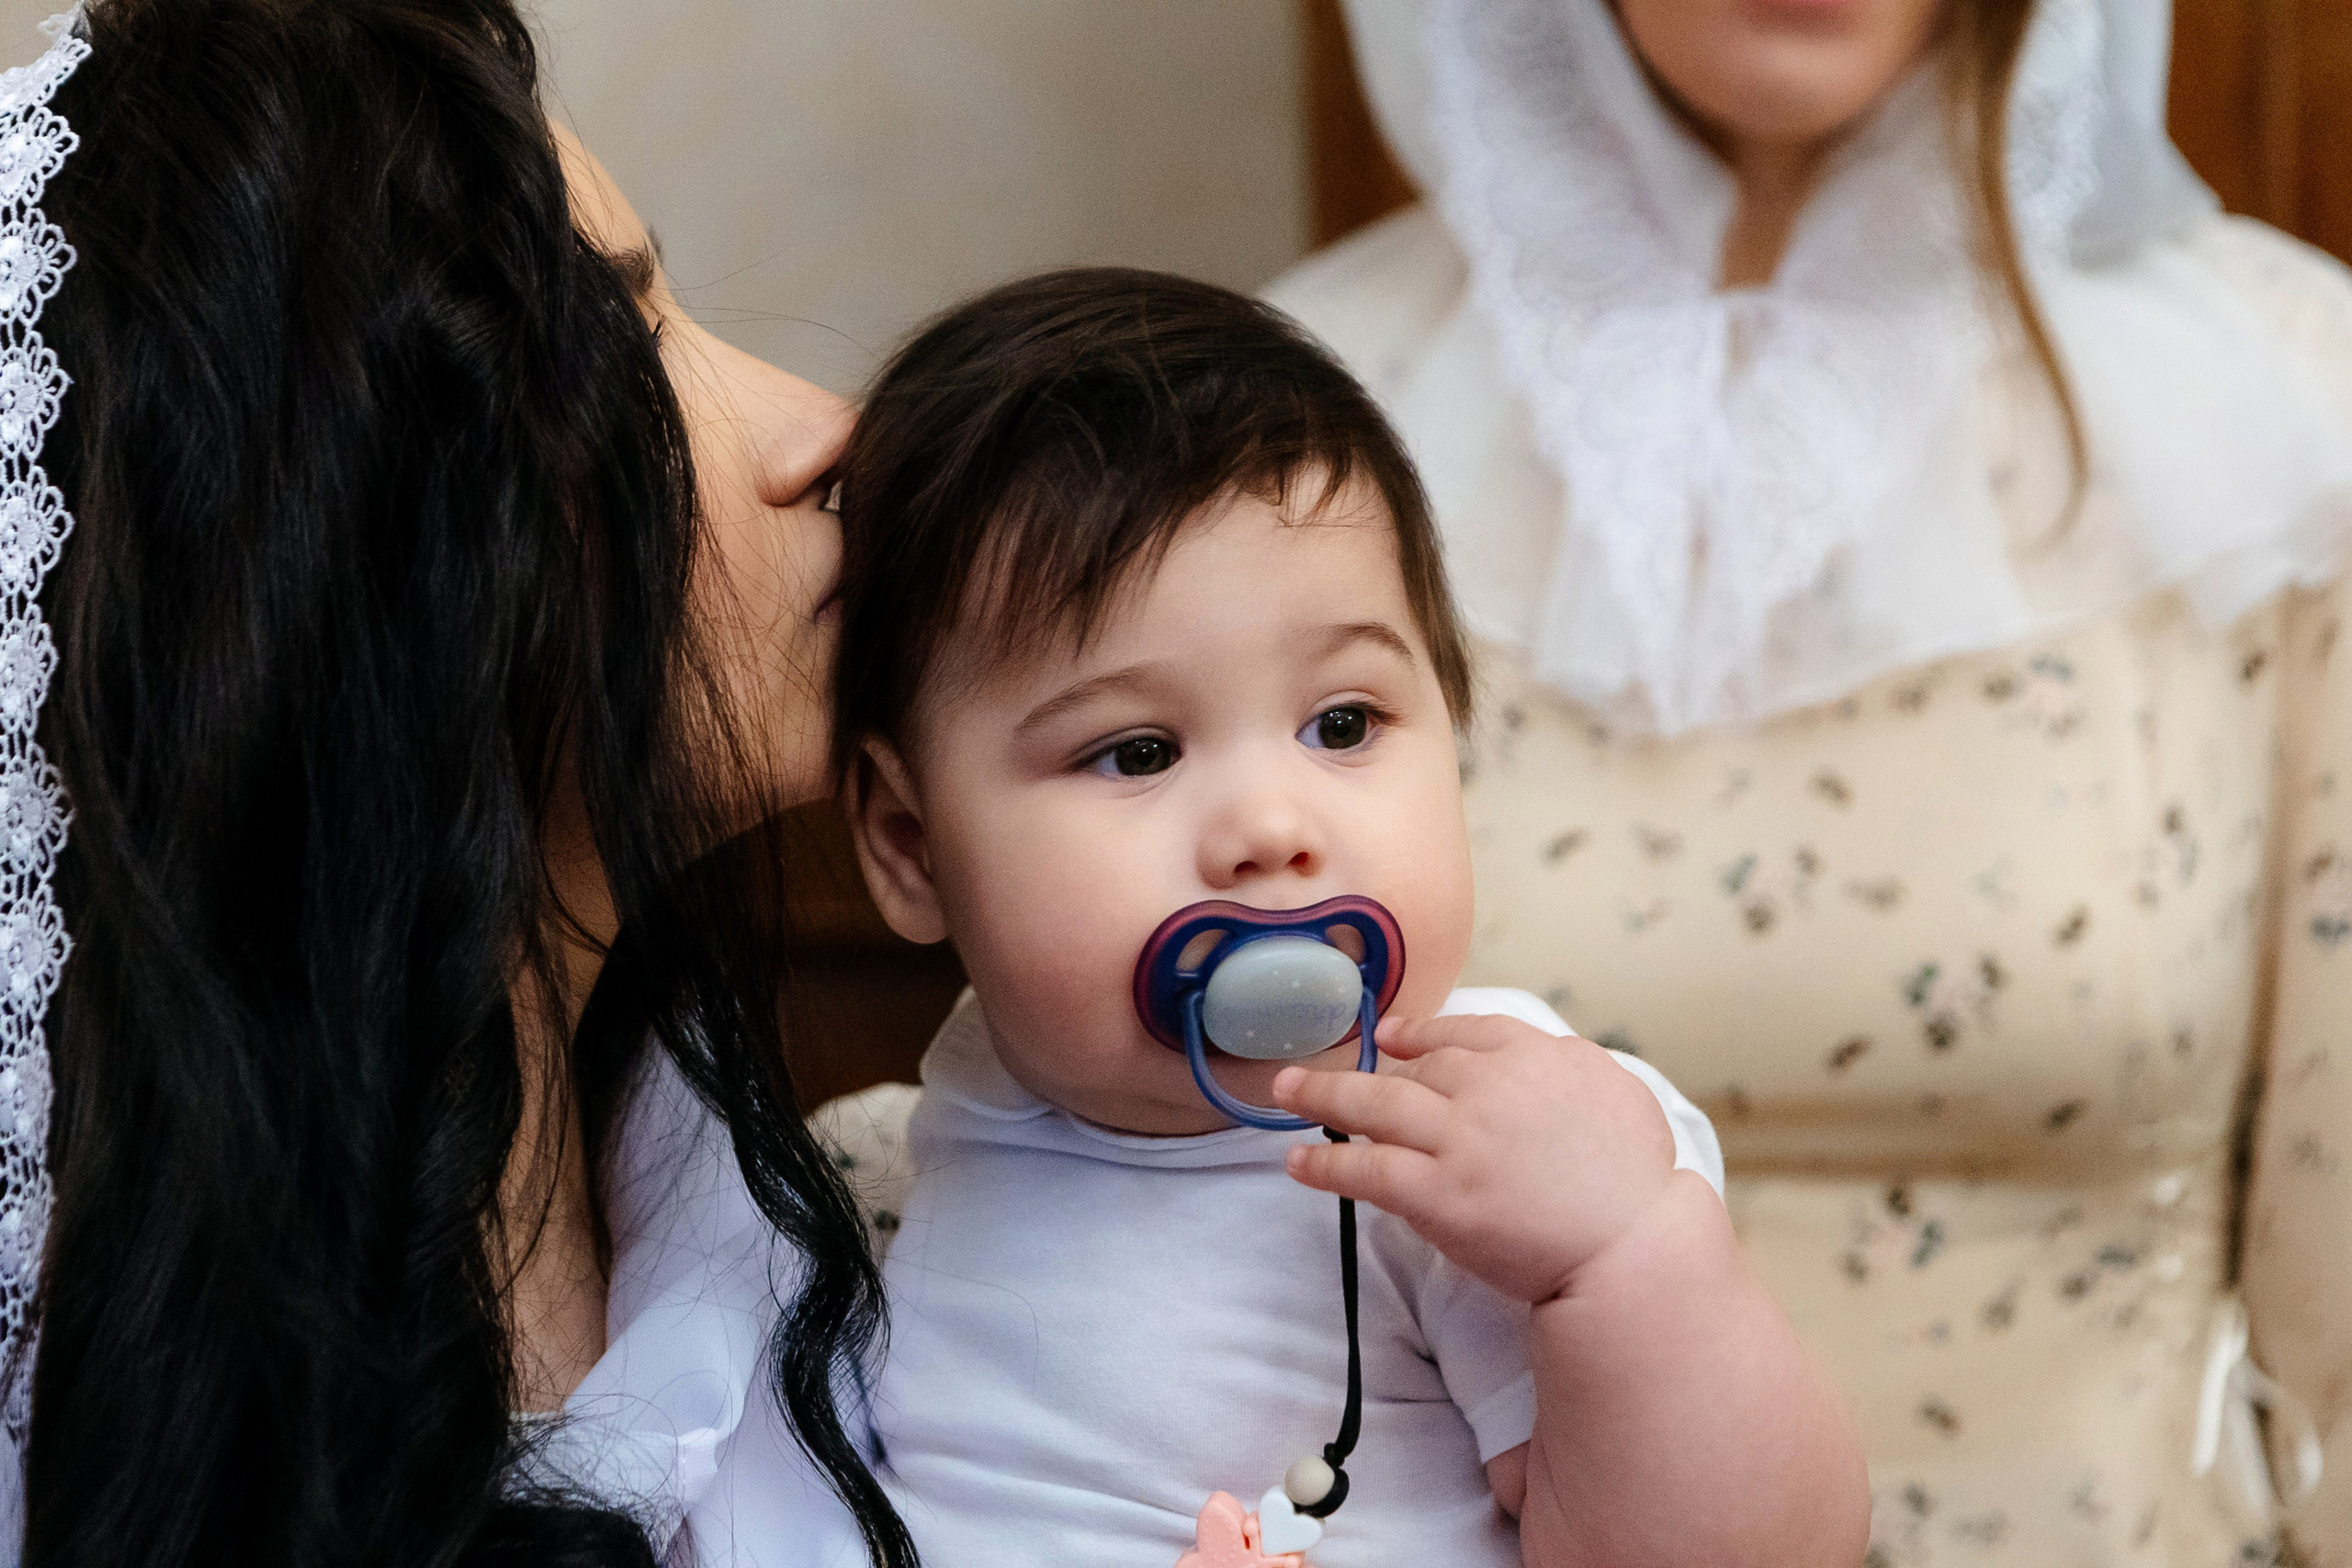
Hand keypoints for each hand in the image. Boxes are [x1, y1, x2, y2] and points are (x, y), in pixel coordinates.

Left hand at [1270, 1013, 1677, 1304]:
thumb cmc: (1637, 1184)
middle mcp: (1493, 1087)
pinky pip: (1368, 1170)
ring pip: (1376, 1104)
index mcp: (1539, 1058)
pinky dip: (1327, 1163)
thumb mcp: (1619, 1094)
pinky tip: (1298, 1162)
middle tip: (1314, 1067)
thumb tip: (1544, 1059)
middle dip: (1362, 1065)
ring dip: (1322, 1094)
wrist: (1636, 1248)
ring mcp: (1462, 1139)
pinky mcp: (1439, 1194)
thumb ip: (1571, 1070)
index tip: (1392, 1037)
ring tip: (1282, 1092)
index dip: (1421, 1034)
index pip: (1467, 1033)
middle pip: (1415, 1068)